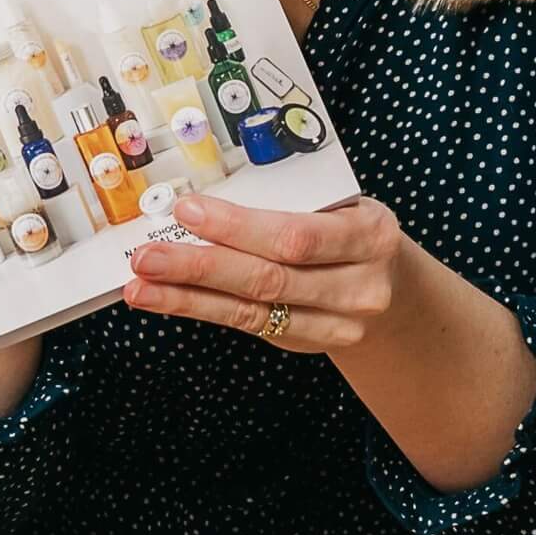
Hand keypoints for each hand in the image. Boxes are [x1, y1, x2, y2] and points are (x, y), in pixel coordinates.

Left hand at [123, 190, 405, 353]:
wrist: (393, 287)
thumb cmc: (354, 229)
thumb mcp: (345, 204)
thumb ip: (294, 201)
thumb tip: (209, 192)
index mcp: (369, 234)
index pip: (296, 235)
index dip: (238, 228)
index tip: (187, 211)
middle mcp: (358, 286)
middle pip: (268, 278)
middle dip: (201, 266)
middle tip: (147, 256)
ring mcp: (336, 323)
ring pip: (252, 310)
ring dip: (188, 297)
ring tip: (141, 285)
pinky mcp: (307, 342)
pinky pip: (248, 326)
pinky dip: (201, 310)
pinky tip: (166, 300)